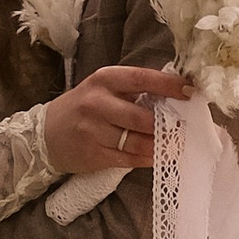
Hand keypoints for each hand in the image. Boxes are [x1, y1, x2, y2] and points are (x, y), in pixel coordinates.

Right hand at [45, 62, 193, 176]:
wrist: (46, 134)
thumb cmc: (84, 108)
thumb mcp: (103, 88)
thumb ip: (133, 89)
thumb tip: (174, 95)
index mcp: (104, 80)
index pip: (141, 79)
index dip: (169, 85)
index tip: (191, 90)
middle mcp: (97, 104)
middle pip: (142, 118)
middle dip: (168, 124)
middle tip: (186, 126)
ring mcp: (94, 132)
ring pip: (139, 142)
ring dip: (162, 145)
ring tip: (177, 143)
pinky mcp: (95, 155)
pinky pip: (131, 159)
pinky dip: (149, 158)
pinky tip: (160, 156)